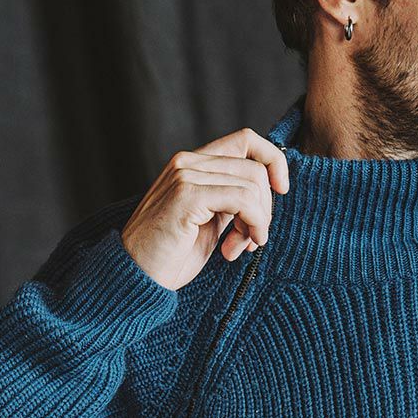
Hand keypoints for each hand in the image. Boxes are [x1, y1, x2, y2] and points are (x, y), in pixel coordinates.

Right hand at [120, 127, 289, 290]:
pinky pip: (242, 199)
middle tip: (251, 240)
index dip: (272, 161)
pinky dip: (252, 223)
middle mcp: (187, 162)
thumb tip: (271, 191)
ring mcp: (185, 175)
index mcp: (192, 165)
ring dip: (257, 222)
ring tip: (239, 247)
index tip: (281, 190)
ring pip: (252, 183)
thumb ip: (232, 201)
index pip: (246, 140)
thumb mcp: (210, 221)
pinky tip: (238, 247)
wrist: (136, 277)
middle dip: (264, 208)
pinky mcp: (187, 195)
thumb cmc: (170, 256)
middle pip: (255, 167)